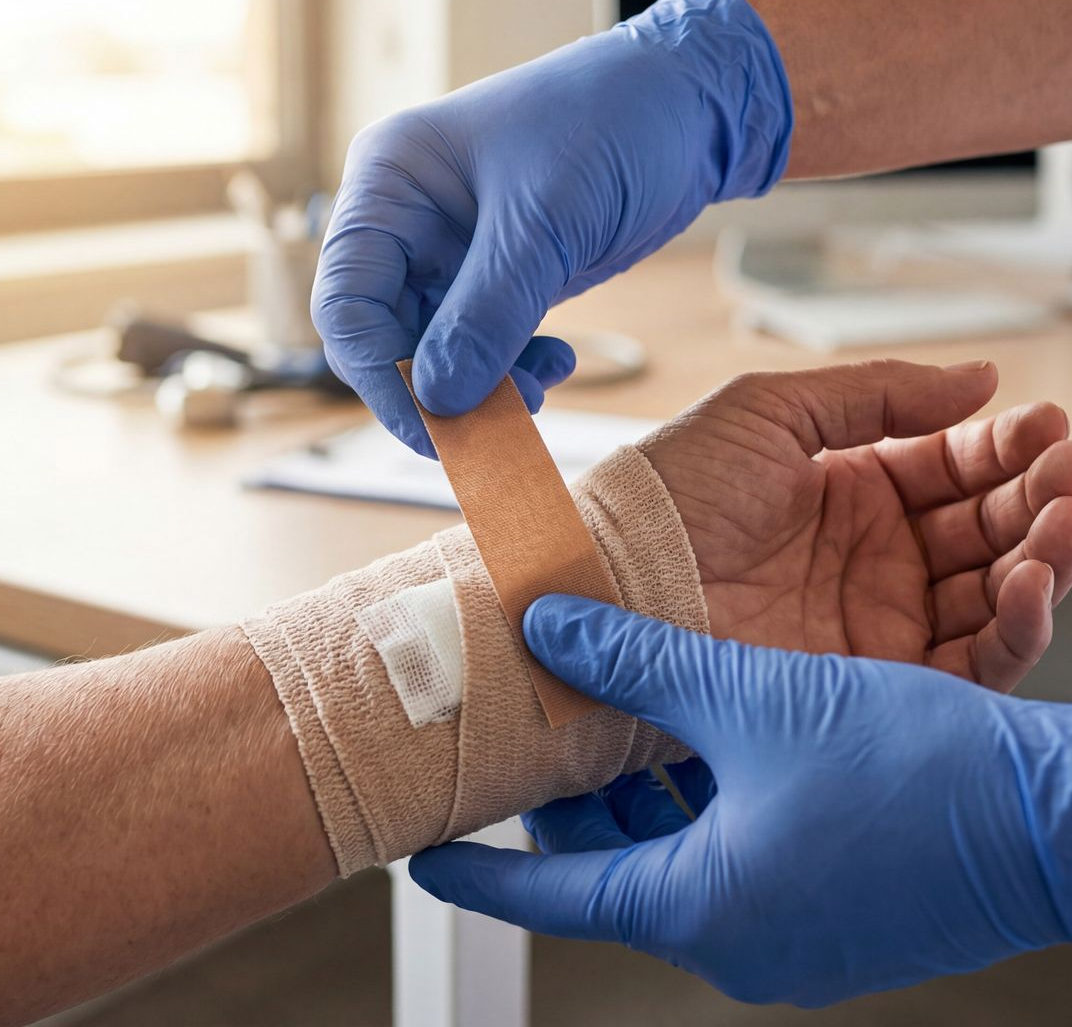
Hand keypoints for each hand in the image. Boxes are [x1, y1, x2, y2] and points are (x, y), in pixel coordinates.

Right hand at [313, 0, 791, 454]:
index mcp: (390, 183)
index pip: (347, 303)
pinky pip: (480, 344)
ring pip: (435, 351)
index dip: (382, 376)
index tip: (437, 428)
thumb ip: (488, 314)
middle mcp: (406, 221)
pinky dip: (512, 368)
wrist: (689, 105)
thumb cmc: (612, 123)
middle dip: (439, 387)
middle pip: (386, 337)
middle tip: (503, 419)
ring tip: (542, 384)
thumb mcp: (546, 222)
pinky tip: (557, 361)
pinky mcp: (495, 276)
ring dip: (483, 385)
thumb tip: (441, 401)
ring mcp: (450, 251)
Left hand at [410, 597, 1071, 1006]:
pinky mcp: (836, 904)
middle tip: (549, 743)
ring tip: (623, 725)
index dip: (482, 871)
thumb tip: (552, 629)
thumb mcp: (752, 702)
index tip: (428, 855)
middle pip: (616, 870)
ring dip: (647, 792)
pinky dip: (707, 801)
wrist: (1059, 821)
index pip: (552, 896)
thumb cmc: (917, 777)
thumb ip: (638, 664)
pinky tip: (715, 742)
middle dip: (577, 806)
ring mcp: (792, 927)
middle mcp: (739, 935)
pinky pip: (736, 854)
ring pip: (678, 855)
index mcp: (700, 905)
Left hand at [641, 359, 1071, 690]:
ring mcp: (873, 621)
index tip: (1052, 426)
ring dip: (1043, 555)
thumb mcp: (770, 412)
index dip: (1004, 448)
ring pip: (990, 592)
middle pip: (984, 528)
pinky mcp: (868, 683)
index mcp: (848, 491)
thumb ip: (876, 393)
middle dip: (1040, 497)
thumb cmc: (669, 491)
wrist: (614, 577)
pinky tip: (1032, 580)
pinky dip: (1013, 626)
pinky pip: (965, 661)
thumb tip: (980, 377)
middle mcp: (869, 558)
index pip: (951, 468)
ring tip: (1069, 518)